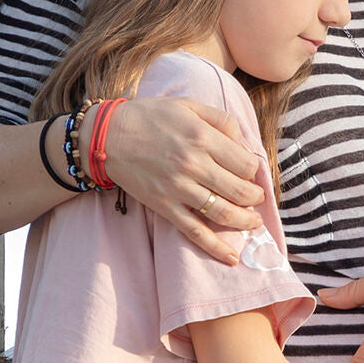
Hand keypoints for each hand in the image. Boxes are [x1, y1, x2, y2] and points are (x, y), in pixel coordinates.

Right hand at [96, 96, 265, 262]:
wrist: (107, 136)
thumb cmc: (150, 117)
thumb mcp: (188, 105)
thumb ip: (221, 120)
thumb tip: (244, 142)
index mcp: (203, 138)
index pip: (246, 164)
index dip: (253, 171)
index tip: (249, 172)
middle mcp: (194, 164)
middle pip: (240, 190)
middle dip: (255, 197)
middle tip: (256, 197)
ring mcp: (179, 188)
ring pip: (223, 213)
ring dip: (245, 221)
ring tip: (253, 221)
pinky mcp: (164, 206)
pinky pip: (195, 232)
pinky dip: (215, 247)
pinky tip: (231, 257)